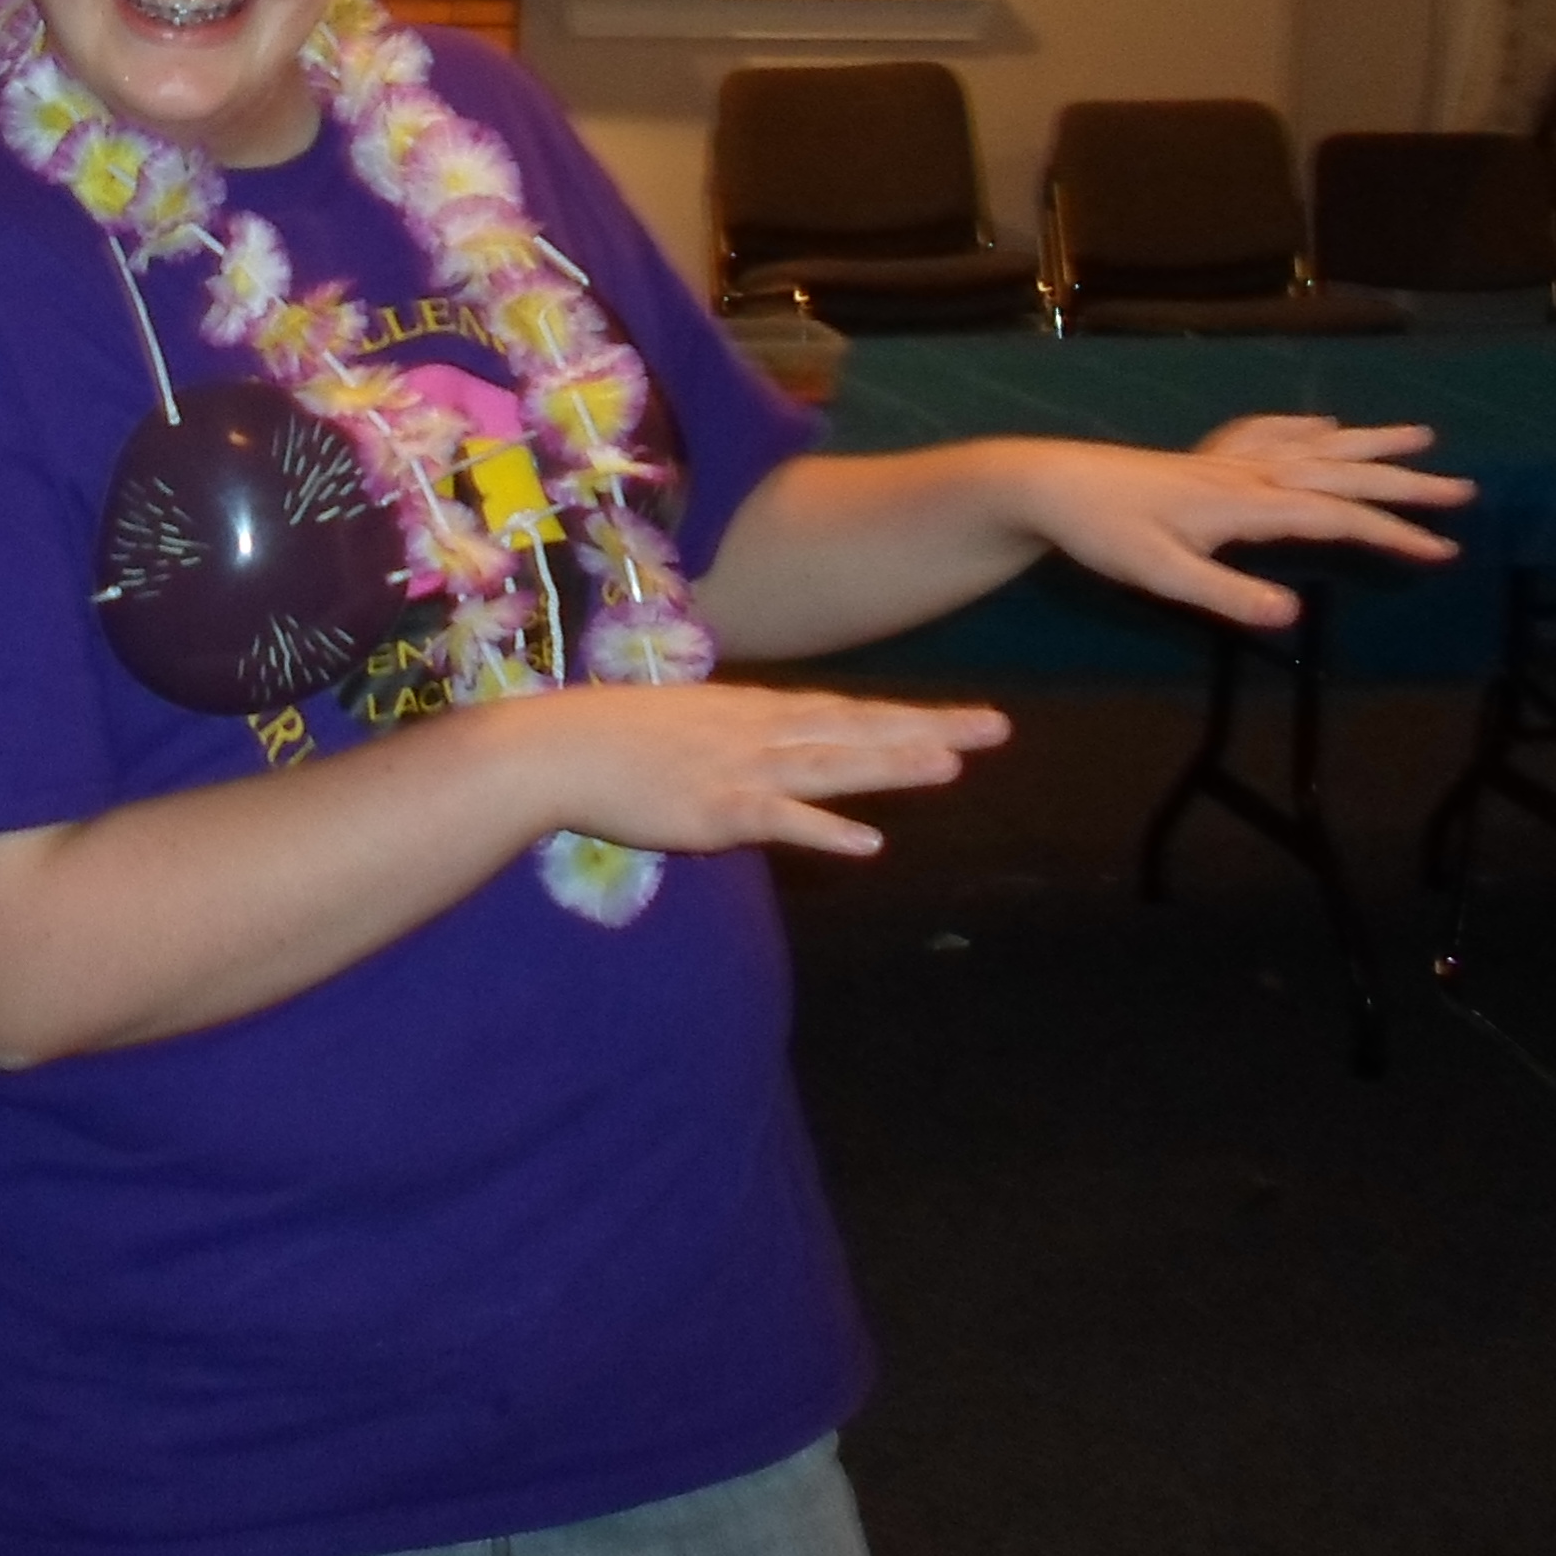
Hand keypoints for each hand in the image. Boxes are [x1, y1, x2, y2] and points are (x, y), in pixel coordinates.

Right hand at [529, 681, 1014, 863]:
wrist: (557, 748)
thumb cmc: (612, 737)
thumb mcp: (689, 721)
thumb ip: (735, 734)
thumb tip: (768, 748)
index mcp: (757, 711)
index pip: (847, 713)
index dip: (909, 715)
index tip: (966, 718)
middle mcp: (762, 732)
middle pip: (859, 730)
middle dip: (929, 729)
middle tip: (998, 727)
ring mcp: (743, 769)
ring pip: (833, 767)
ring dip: (892, 765)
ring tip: (954, 765)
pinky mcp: (718, 810)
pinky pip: (781, 821)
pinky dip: (825, 831)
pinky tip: (868, 843)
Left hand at [1017, 417, 1472, 629]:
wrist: (1050, 484)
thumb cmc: (1103, 533)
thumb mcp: (1162, 577)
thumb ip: (1228, 597)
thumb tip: (1296, 616)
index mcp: (1247, 504)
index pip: (1337, 518)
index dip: (1392, 535)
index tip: (1444, 551)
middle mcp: (1248, 472)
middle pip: (1341, 472)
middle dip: (1404, 483)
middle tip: (1464, 490)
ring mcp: (1227, 458)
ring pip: (1315, 445)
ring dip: (1369, 443)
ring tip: (1421, 435)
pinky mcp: (1204, 456)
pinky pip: (1270, 432)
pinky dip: (1306, 427)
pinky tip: (1322, 423)